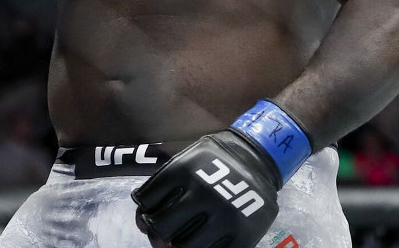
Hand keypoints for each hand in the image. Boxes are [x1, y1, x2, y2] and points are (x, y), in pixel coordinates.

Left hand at [131, 130, 279, 247]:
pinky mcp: (242, 235)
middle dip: (157, 234)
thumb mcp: (184, 161)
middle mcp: (201, 192)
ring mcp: (222, 215)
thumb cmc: (211, 161)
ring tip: (180, 240)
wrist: (255, 159)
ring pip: (184, 246)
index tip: (146, 219)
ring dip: (177, 246)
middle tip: (162, 235)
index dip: (143, 215)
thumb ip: (162, 186)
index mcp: (182, 170)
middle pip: (162, 228)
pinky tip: (199, 243)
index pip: (147, 201)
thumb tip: (143, 219)